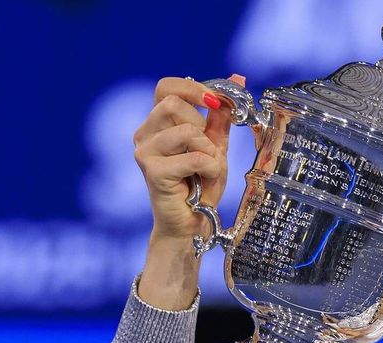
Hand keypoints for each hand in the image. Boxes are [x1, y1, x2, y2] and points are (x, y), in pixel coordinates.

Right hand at [132, 75, 241, 240]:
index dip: (193, 89)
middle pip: (173, 104)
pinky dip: (209, 168)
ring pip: (186, 130)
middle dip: (203, 127)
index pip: (165, 87)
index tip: (216, 103)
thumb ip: (221, 115)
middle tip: (208, 151)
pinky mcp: (152, 171)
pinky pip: (193, 156)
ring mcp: (144, 152)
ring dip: (208, 150)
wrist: (192, 224)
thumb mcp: (215, 145)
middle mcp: (144, 134)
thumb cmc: (201, 185)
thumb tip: (237, 78)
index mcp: (156, 124)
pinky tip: (204, 180)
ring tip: (207, 169)